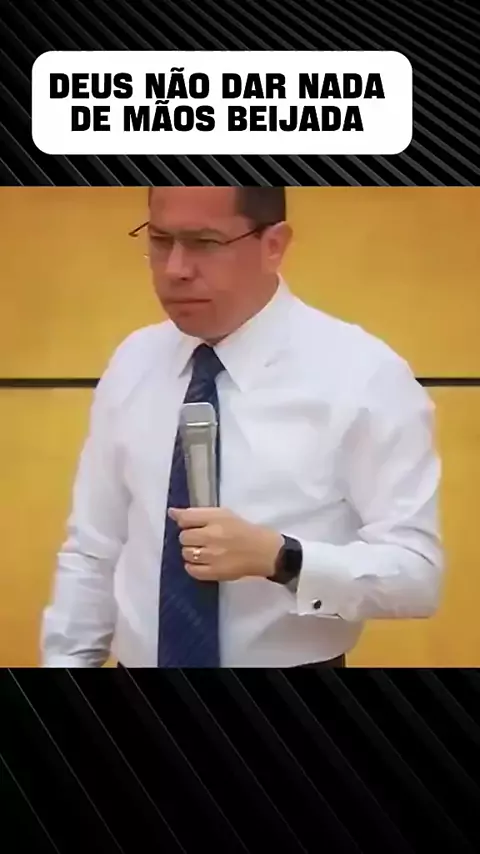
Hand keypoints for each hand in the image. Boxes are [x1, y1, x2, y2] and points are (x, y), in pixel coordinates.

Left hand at [168, 506, 283, 581]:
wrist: (263, 551)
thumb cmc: (242, 530)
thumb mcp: (223, 514)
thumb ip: (196, 513)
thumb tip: (171, 512)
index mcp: (216, 518)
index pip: (186, 518)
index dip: (184, 522)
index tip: (190, 525)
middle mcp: (212, 536)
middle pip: (184, 537)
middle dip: (189, 537)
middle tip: (200, 539)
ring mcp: (213, 556)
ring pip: (186, 553)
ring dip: (191, 552)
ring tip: (202, 551)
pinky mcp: (215, 572)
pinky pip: (192, 570)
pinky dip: (193, 566)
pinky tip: (201, 562)